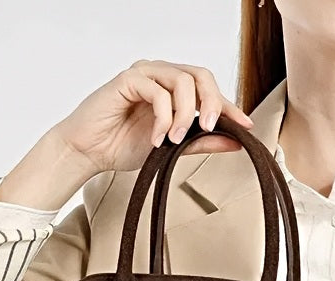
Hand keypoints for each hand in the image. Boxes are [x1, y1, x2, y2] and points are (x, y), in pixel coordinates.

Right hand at [51, 59, 254, 174]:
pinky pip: (157, 91)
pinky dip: (163, 117)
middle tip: (209, 128)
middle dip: (211, 103)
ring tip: (175, 140)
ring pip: (182, 80)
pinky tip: (158, 139)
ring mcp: (145, 74)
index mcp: (173, 89)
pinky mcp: (128, 79)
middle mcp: (161, 75)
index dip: (229, 106)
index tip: (246, 126)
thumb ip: (202, 142)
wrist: (88, 151)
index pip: (208, 89)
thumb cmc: (122, 145)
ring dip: (185, 114)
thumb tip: (236, 141)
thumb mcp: (172, 148)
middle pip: (201, 75)